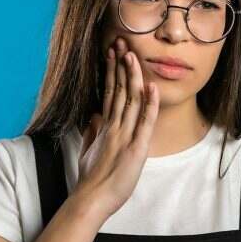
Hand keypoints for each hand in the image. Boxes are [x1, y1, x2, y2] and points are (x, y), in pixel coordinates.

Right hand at [73, 36, 159, 219]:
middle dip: (120, 65)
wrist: (90, 199)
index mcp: (104, 128)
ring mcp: (124, 136)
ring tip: (132, 54)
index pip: (109, 93)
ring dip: (132, 76)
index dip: (111, 72)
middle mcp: (113, 127)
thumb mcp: (88, 152)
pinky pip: (144, 123)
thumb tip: (93, 117)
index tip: (112, 53)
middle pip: (118, 90)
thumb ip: (91, 133)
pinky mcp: (135, 149)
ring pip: (130, 100)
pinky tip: (152, 88)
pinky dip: (149, 105)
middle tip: (121, 41)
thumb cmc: (90, 180)